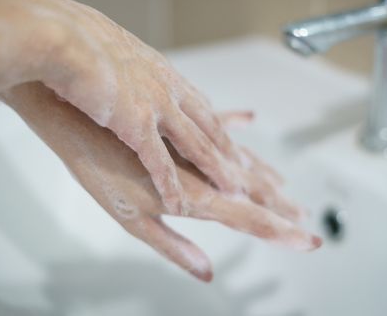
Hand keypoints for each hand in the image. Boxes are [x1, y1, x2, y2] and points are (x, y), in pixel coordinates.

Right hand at [0, 0, 261, 214]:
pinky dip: (170, 184)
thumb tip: (126, 74)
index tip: (234, 140)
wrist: (58, 35)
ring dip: (216, 168)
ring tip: (236, 190)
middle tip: (249, 172)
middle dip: (230, 151)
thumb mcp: (116, 50)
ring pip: (195, 144)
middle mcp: (167, 88)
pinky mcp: (134, 122)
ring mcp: (155, 105)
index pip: (200, 104)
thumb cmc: (76, 38)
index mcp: (162, 72)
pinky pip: (157, 162)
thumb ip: (130, 67)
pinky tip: (180, 204)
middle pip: (209, 125)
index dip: (221, 125)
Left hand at [0, 82, 321, 281]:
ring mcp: (192, 142)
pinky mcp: (179, 119)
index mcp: (194, 194)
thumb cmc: (97, 167)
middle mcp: (201, 167)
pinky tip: (248, 118)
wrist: (78, 115)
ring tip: (284, 181)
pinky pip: (216, 122)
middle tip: (303, 213)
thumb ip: (172, 244)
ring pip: (239, 158)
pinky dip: (234, 123)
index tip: (308, 240)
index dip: (280, 231)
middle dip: (279, 204)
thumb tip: (205, 271)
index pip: (248, 217)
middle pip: (251, 188)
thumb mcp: (132, 219)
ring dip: (263, 171)